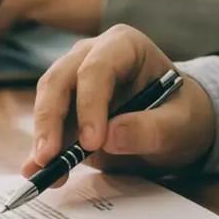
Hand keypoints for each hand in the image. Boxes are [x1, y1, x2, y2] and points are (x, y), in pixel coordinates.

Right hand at [24, 25, 215, 183]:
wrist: (176, 126)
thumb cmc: (182, 116)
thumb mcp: (180, 125)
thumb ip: (151, 129)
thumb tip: (110, 136)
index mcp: (124, 46)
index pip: (97, 69)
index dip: (89, 104)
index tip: (92, 143)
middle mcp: (92, 54)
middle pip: (59, 79)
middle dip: (50, 119)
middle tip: (49, 157)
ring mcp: (74, 77)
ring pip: (46, 99)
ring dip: (43, 135)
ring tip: (43, 170)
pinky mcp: (65, 105)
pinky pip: (48, 125)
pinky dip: (42, 148)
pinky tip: (36, 172)